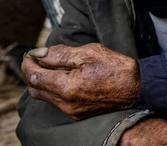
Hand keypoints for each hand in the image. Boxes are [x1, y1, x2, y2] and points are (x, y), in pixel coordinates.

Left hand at [21, 43, 139, 119]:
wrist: (138, 88)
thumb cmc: (116, 68)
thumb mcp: (89, 53)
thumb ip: (60, 54)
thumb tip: (39, 53)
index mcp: (67, 87)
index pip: (35, 76)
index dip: (28, 63)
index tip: (30, 53)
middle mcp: (66, 103)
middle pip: (35, 89)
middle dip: (32, 72)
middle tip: (37, 58)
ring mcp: (72, 111)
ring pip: (45, 96)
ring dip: (42, 80)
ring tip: (50, 64)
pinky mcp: (79, 113)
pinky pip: (57, 101)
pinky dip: (53, 88)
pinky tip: (63, 76)